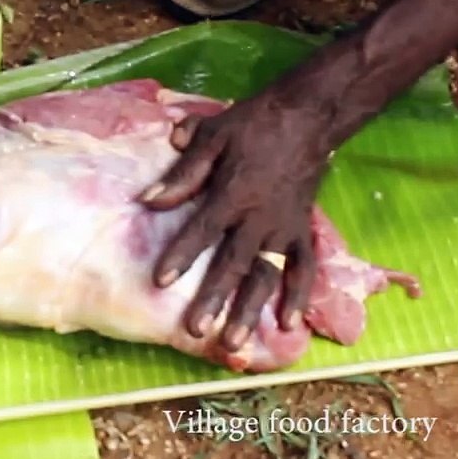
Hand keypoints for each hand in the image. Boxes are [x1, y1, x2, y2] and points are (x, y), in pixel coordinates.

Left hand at [139, 90, 334, 351]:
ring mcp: (285, 227)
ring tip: (233, 341)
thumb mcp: (213, 136)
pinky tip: (286, 323)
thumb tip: (150, 200)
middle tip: (195, 329)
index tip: (161, 281)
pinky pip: (304, 267)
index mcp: (235, 192)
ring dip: (250, 309)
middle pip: (233, 263)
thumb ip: (184, 171)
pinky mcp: (303, 229)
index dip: (181, 255)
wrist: (307, 116)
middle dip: (214, 298)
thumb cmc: (252, 124)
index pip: (203, 230)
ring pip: (266, 275)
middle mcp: (260, 217)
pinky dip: (298, 295)